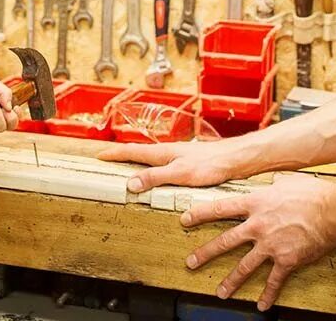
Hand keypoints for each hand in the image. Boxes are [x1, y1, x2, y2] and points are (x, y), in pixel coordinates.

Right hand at [97, 140, 243, 192]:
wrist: (235, 159)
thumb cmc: (211, 164)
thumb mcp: (179, 174)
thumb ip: (155, 177)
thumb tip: (131, 183)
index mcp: (162, 152)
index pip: (132, 151)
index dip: (115, 154)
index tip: (100, 155)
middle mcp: (168, 152)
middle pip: (140, 153)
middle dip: (123, 156)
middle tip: (109, 160)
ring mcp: (179, 157)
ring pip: (152, 159)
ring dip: (138, 163)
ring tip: (128, 169)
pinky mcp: (189, 163)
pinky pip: (164, 166)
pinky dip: (153, 169)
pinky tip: (159, 177)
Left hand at [181, 174, 335, 311]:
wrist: (332, 212)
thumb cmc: (312, 193)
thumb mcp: (286, 181)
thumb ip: (272, 185)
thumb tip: (272, 182)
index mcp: (255, 203)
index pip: (221, 208)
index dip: (200, 214)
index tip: (185, 220)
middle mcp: (258, 226)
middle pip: (225, 241)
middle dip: (205, 253)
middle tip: (191, 262)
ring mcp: (270, 245)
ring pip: (244, 266)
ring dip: (230, 281)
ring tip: (220, 292)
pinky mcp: (286, 260)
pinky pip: (274, 281)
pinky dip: (268, 295)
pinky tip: (261, 305)